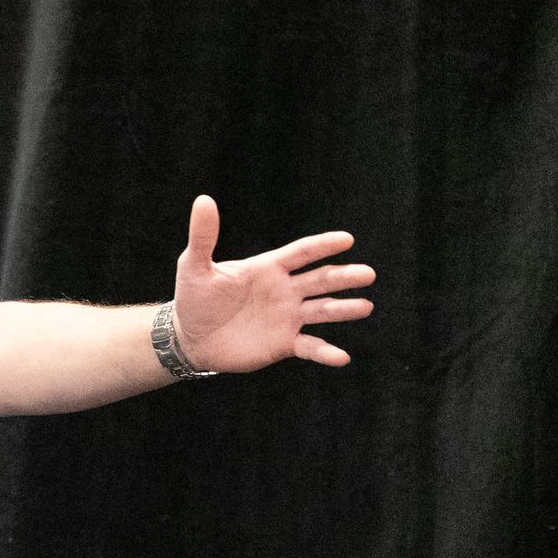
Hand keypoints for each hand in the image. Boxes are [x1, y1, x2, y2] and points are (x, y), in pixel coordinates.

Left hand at [171, 196, 375, 372]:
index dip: (323, 246)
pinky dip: (326, 353)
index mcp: (268, 268)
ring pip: (323, 311)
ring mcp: (287, 317)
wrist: (190, 338)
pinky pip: (310, 347)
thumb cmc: (193, 298)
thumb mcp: (194, 266)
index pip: (301, 253)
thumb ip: (203, 236)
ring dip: (344, 309)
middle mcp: (284, 290)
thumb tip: (203, 200)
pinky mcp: (284, 344)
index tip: (346, 240)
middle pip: (321, 280)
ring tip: (365, 306)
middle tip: (368, 274)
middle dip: (344, 277)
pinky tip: (342, 357)